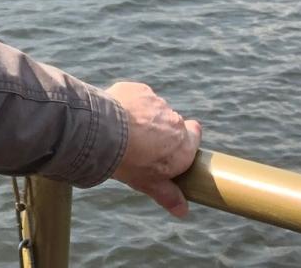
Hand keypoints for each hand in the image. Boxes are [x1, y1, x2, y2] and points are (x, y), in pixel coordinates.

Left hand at [106, 81, 202, 217]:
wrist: (105, 133)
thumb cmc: (129, 162)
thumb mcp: (148, 183)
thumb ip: (168, 195)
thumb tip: (183, 211)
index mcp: (183, 145)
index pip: (195, 135)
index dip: (186, 139)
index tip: (172, 147)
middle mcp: (175, 121)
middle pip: (172, 124)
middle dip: (160, 131)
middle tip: (140, 145)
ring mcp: (158, 103)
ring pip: (154, 109)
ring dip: (145, 117)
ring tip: (123, 131)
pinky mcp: (140, 90)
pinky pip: (138, 97)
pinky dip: (130, 104)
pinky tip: (116, 115)